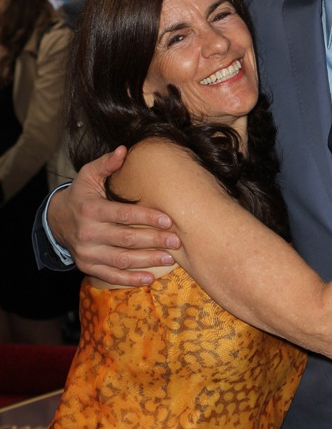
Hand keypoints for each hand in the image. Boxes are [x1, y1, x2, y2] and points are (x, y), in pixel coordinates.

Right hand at [48, 147, 180, 285]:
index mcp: (91, 210)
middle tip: (177, 241)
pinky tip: (149, 277)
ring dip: (147, 260)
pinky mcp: (88, 266)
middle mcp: (88, 233)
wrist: (57, 220)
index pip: (123, 215)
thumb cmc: (81, 194)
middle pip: (126, 239)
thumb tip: (123, 149)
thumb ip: (107, 163)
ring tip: (169, 258)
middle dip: (154, 240)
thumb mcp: (88, 175)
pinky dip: (130, 279)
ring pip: (122, 259)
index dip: (146, 218)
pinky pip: (111, 275)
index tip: (168, 220)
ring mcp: (87, 252)